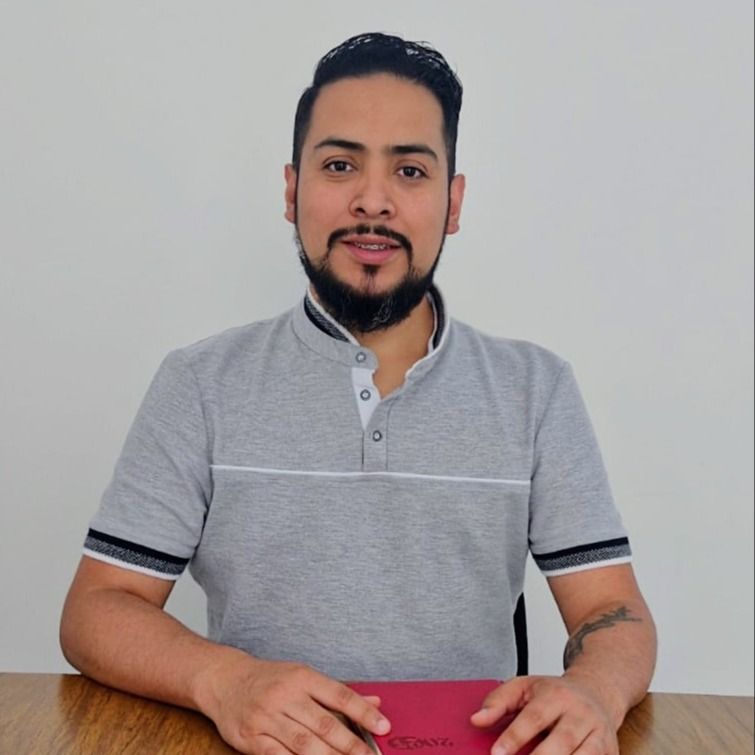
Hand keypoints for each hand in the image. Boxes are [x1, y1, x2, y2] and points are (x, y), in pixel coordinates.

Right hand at [197, 654, 389, 753]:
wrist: (226, 680)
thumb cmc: (271, 680)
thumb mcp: (304, 677)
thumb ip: (338, 694)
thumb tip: (375, 702)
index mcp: (303, 677)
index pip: (340, 695)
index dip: (363, 712)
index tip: (383, 726)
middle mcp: (286, 695)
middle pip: (325, 724)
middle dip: (351, 745)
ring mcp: (268, 717)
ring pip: (304, 744)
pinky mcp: (252, 738)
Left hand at [470, 675, 618, 754]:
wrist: (597, 691)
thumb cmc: (555, 693)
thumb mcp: (524, 686)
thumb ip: (498, 701)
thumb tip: (477, 719)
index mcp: (557, 695)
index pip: (534, 717)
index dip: (515, 737)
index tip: (496, 754)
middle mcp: (581, 714)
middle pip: (562, 742)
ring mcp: (599, 735)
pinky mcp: (610, 752)